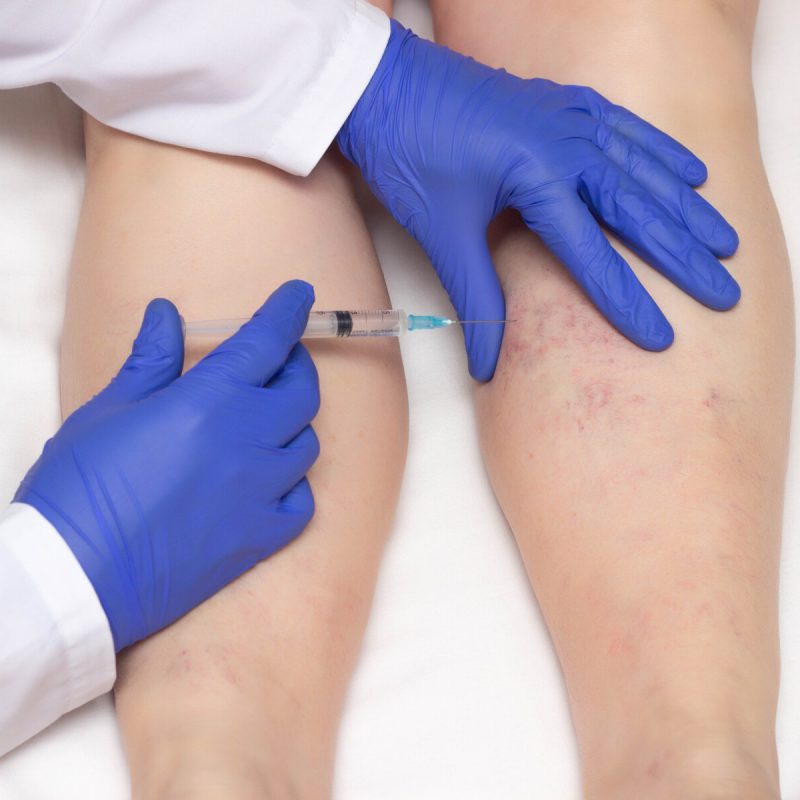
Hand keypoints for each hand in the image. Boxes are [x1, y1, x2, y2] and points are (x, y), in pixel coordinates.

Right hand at [15, 281, 319, 650]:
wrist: (74, 577)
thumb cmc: (80, 487)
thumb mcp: (108, 410)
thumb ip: (151, 359)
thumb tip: (167, 313)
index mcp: (207, 402)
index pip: (266, 342)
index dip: (287, 312)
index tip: (299, 295)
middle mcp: (246, 443)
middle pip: (301, 392)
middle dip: (295, 367)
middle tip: (277, 362)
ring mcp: (259, 493)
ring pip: (307, 446)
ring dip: (293, 426)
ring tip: (266, 423)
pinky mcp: (259, 538)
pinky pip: (302, 503)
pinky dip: (293, 485)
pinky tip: (268, 481)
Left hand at [338, 21, 739, 380]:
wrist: (382, 86)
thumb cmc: (408, 155)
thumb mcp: (443, 233)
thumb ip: (476, 297)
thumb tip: (489, 363)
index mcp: (537, 175)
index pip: (593, 254)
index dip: (628, 300)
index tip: (661, 337)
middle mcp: (566, 142)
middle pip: (639, 209)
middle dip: (683, 256)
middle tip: (723, 291)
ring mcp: (567, 116)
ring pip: (644, 168)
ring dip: (686, 207)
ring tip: (724, 240)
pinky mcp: (561, 103)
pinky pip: (626, 129)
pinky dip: (660, 153)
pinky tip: (689, 171)